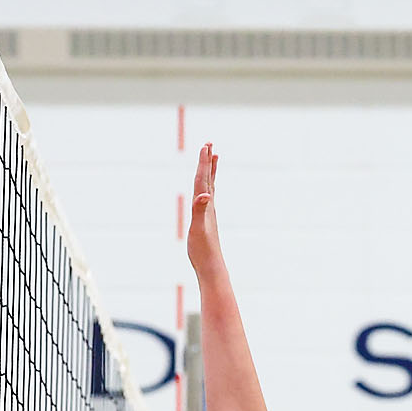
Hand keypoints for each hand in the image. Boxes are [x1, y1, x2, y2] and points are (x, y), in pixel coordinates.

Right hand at [187, 142, 220, 270]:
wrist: (211, 266)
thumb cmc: (203, 249)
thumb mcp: (199, 228)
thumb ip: (200, 210)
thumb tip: (205, 195)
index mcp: (205, 205)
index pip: (203, 179)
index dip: (204, 163)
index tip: (206, 146)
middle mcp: (209, 206)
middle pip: (208, 179)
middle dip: (207, 161)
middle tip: (209, 144)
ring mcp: (208, 213)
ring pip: (209, 187)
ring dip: (209, 172)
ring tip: (212, 159)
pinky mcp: (206, 220)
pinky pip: (206, 198)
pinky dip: (206, 188)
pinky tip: (207, 189)